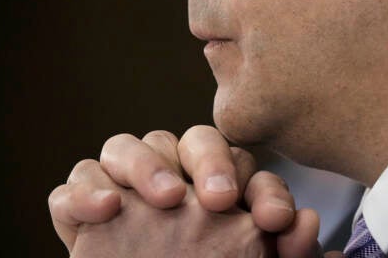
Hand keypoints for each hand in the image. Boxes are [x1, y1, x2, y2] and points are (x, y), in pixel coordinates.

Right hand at [48, 126, 324, 256]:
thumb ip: (286, 252)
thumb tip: (310, 224)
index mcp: (219, 189)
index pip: (245, 167)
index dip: (263, 188)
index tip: (273, 220)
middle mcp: (175, 178)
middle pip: (191, 142)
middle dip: (209, 161)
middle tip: (220, 200)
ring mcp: (127, 189)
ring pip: (128, 146)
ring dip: (145, 164)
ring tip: (166, 198)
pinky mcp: (83, 210)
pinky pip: (78, 180)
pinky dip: (85, 190)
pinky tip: (106, 209)